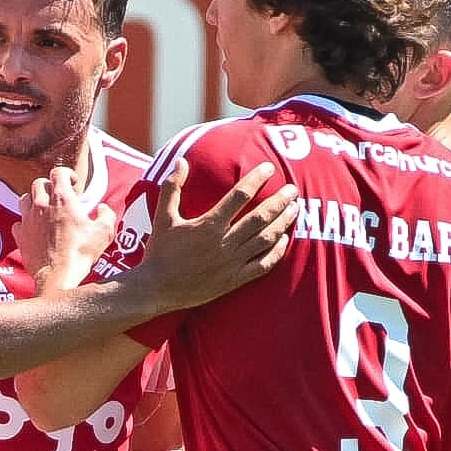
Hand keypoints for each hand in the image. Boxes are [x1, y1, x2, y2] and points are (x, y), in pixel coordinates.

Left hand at [20, 163, 118, 290]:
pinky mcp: (21, 237)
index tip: (73, 183)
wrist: (59, 276)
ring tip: (44, 209)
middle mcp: (41, 205)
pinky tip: (34, 229)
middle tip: (59, 196)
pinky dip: (25, 223)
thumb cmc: (81, 253)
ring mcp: (28, 221)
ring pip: (24, 199)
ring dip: (34, 200)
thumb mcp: (104, 231)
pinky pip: (18, 223)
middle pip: (39, 183)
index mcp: (62, 199)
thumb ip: (107, 214)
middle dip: (49, 186)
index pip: (58, 172)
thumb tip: (103, 208)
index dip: (67, 174)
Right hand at [126, 159, 296, 310]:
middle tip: (293, 190)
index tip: (269, 168)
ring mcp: (231, 263)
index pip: (239, 196)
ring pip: (265, 239)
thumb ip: (172, 188)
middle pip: (260, 217)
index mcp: (208, 225)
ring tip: (294, 209)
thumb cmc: (159, 252)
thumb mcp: (163, 217)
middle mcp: (223, 243)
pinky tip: (284, 240)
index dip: (256, 179)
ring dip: (283, 223)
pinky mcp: (233, 280)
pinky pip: (262, 265)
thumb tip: (181, 161)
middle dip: (279, 201)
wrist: (156, 289)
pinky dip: (276, 252)